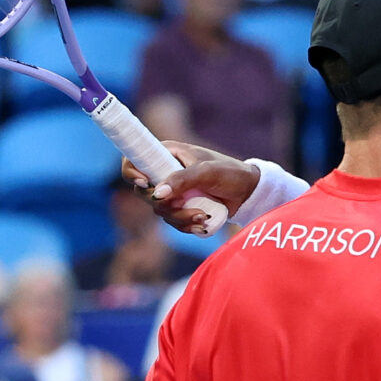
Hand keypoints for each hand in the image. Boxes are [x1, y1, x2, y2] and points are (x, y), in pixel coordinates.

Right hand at [120, 143, 260, 234]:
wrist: (249, 192)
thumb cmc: (230, 173)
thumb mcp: (207, 172)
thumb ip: (182, 180)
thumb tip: (157, 194)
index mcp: (166, 154)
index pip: (134, 160)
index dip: (132, 173)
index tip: (146, 184)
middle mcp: (165, 172)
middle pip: (145, 193)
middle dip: (166, 205)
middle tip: (187, 207)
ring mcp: (172, 192)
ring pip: (160, 211)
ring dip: (180, 218)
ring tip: (203, 216)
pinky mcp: (181, 208)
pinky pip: (173, 222)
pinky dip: (187, 226)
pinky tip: (203, 225)